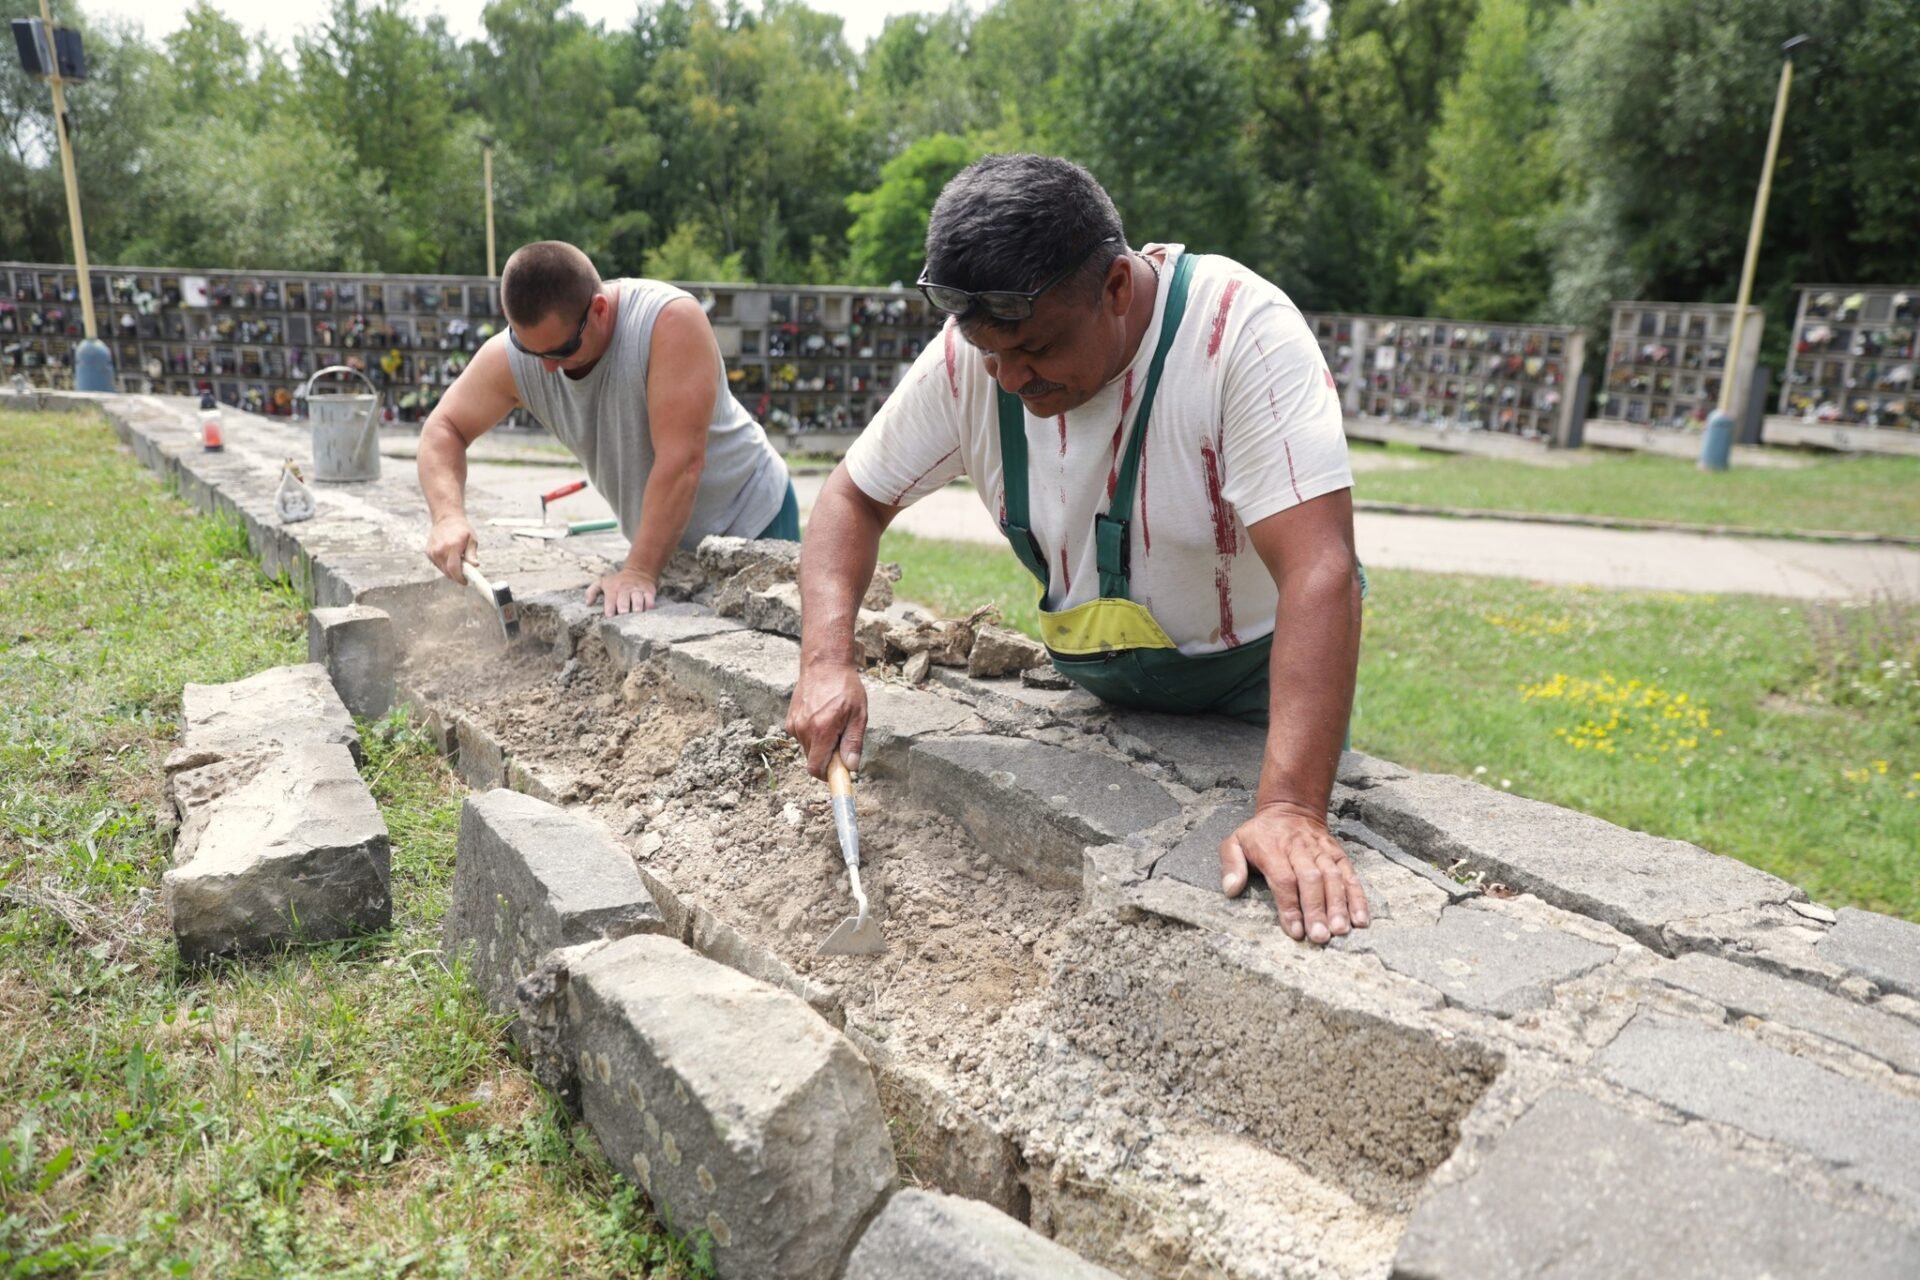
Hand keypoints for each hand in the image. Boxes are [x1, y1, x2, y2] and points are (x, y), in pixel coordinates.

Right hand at [426, 514, 476, 583]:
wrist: (446, 518)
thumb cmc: (462, 529)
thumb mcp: (472, 539)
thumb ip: (472, 554)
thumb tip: (475, 565)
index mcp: (452, 547)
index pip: (453, 569)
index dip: (460, 579)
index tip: (465, 582)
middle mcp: (440, 550)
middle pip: (447, 572)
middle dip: (457, 576)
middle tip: (464, 571)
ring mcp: (433, 552)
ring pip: (443, 570)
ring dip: (451, 570)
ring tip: (457, 559)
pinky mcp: (428, 553)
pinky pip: (438, 565)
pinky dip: (444, 564)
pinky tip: (449, 555)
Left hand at [586, 569, 656, 616]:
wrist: (638, 572)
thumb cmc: (616, 582)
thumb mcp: (602, 582)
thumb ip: (591, 592)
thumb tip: (587, 603)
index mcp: (612, 588)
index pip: (610, 599)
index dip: (610, 608)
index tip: (610, 616)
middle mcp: (625, 588)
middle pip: (624, 601)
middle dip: (623, 610)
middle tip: (623, 617)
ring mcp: (638, 589)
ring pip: (638, 601)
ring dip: (636, 609)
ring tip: (635, 615)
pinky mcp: (649, 591)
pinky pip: (650, 600)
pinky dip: (648, 606)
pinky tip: (646, 611)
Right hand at [786, 658, 867, 777]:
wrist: (824, 664)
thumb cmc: (845, 687)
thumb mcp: (858, 715)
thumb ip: (853, 743)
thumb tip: (851, 767)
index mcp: (821, 730)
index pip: (816, 768)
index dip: (827, 776)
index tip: (838, 773)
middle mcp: (804, 729)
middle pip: (813, 759)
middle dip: (827, 757)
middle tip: (841, 739)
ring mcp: (795, 724)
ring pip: (808, 748)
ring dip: (820, 744)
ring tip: (833, 722)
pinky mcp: (791, 719)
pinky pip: (802, 737)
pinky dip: (813, 734)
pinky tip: (822, 717)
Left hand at [1220, 804, 1369, 944]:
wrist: (1290, 808)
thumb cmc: (1259, 834)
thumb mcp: (1235, 841)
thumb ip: (1230, 864)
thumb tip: (1230, 890)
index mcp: (1273, 848)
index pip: (1284, 879)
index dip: (1290, 905)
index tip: (1295, 930)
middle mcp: (1300, 849)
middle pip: (1311, 880)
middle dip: (1317, 910)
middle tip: (1320, 936)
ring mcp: (1322, 851)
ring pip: (1333, 877)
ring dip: (1339, 905)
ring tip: (1341, 930)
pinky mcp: (1338, 854)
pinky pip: (1350, 875)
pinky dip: (1358, 897)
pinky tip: (1361, 918)